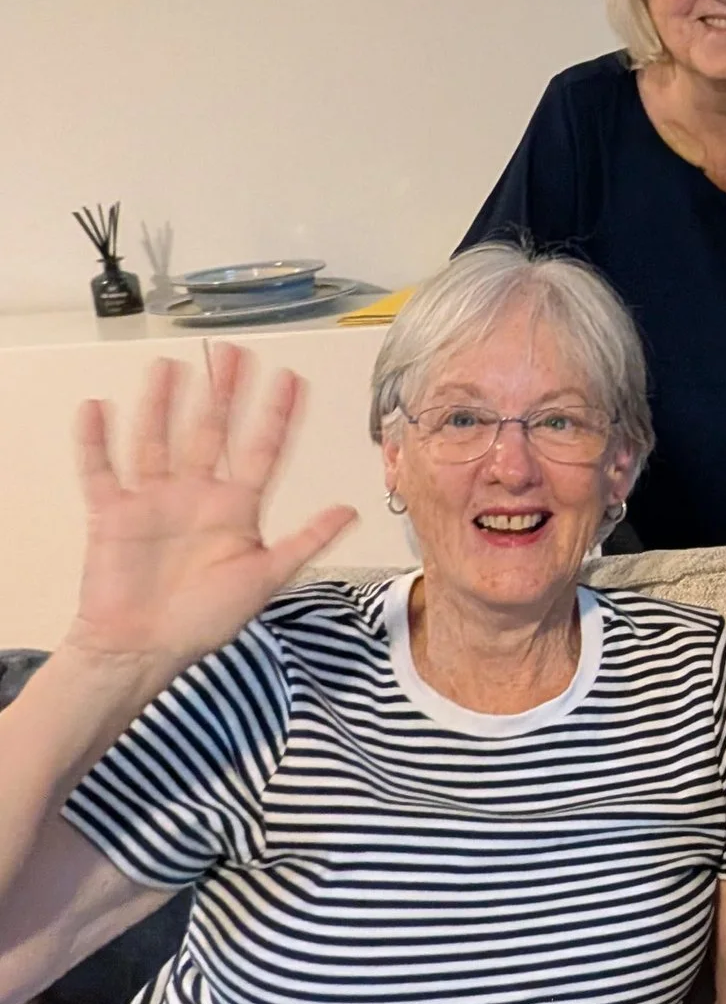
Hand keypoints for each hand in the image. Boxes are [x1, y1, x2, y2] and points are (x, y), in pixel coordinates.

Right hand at [65, 345, 356, 676]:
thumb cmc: (204, 620)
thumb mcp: (267, 576)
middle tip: (232, 352)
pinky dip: (95, 442)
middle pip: (211, 431)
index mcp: (236, 506)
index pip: (262, 449)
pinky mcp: (112, 514)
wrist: (144, 650)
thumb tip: (352, 511)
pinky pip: (101, 471)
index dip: (277, 414)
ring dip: (162, 404)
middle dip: (222, 392)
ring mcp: (153, 500)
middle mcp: (197, 494)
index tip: (291, 378)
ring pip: (158, 439)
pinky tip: (98, 408)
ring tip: (169, 366)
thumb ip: (306, 540)